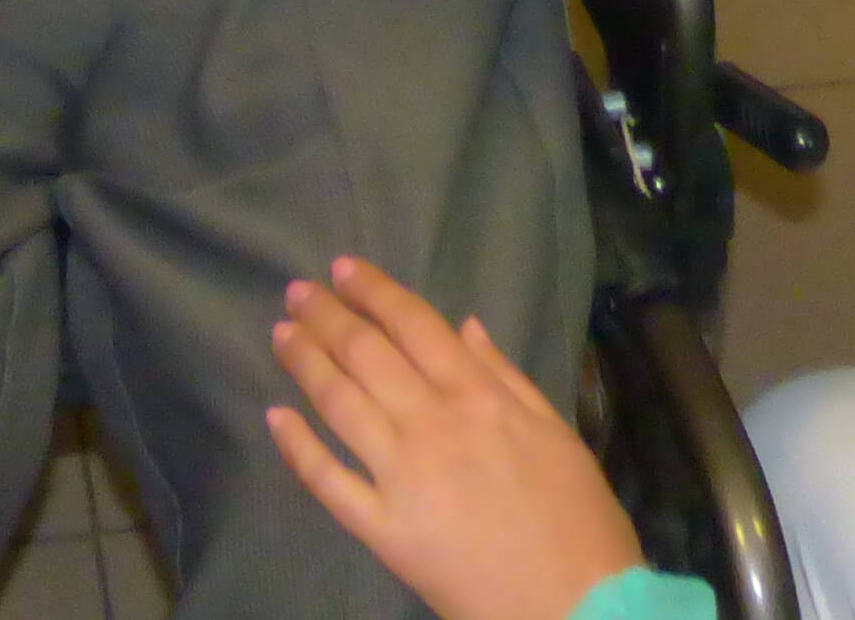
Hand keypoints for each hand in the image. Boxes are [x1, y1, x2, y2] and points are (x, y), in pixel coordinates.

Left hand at [268, 258, 641, 619]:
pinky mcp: (384, 529)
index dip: (373, 291)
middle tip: (296, 292)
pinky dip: (297, 447)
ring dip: (305, 362)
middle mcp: (432, 423)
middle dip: (326, 316)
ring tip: (281, 335)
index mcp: (478, 395)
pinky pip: (329, 481)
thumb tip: (465, 326)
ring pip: (340, 403)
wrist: (578, 606)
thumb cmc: (580, 520)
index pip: (413, 324)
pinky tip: (275, 417)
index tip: (342, 269)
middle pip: (366, 353)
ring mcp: (402, 476)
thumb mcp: (557, 432)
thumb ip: (507, 377)